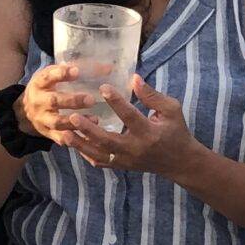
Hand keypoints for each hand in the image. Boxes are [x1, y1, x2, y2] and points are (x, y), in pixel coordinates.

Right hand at [18, 61, 100, 146]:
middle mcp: (39, 102)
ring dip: (75, 122)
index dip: (61, 74)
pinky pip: (60, 138)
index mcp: (39, 84)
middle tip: (91, 100)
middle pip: (54, 101)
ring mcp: (42, 119)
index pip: (48, 77)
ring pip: (57, 122)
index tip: (76, 71)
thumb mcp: (53, 76)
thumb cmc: (47, 89)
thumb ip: (77, 70)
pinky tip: (88, 137)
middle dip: (72, 101)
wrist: (25, 112)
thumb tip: (109, 68)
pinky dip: (73, 139)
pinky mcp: (47, 134)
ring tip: (95, 119)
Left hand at [68, 76, 204, 181]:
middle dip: (89, 129)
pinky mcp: (122, 166)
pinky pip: (101, 163)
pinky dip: (86, 154)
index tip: (102, 87)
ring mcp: (127, 160)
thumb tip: (134, 78)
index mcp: (149, 133)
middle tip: (72, 116)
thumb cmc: (176, 131)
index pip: (130, 116)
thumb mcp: (171, 110)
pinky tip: (74, 143)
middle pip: (108, 141)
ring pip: (99, 155)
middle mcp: (135, 149)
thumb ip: (152, 96)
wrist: (179, 162)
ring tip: (64, 133)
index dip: (116, 101)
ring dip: (81, 145)